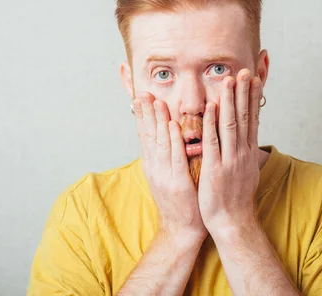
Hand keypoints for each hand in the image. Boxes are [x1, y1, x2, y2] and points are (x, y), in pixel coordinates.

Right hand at [133, 92, 206, 239]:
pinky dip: (173, 140)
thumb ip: (167, 156)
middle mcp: (155, 167)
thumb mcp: (168, 176)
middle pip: (148, 135)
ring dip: (158, 120)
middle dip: (146, 113)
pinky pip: (175, 157)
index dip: (142, 116)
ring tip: (156, 101)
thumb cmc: (180, 201)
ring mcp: (164, 174)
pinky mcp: (177, 182)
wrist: (181, 229)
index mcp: (153, 165)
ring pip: (160, 142)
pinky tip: (171, 125)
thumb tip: (165, 136)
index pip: (145, 136)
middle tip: (143, 92)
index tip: (140, 97)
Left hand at [198, 69, 262, 235]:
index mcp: (248, 152)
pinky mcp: (215, 168)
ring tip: (230, 80)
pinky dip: (212, 124)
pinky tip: (211, 107)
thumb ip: (246, 153)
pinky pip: (213, 142)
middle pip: (243, 117)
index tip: (254, 79)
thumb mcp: (246, 172)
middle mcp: (242, 153)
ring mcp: (229, 160)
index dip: (253, 98)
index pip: (252, 119)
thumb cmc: (236, 199)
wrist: (233, 223)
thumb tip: (249, 141)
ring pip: (230, 124)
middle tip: (245, 70)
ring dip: (229, 101)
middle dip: (244, 93)